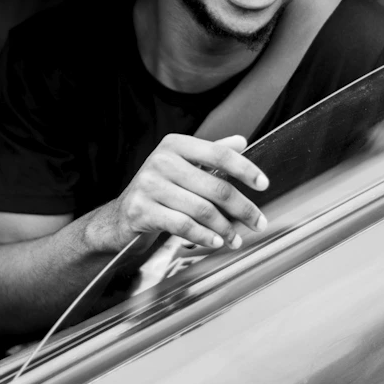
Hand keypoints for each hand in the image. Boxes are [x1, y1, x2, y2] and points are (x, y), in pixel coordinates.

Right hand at [86, 134, 268, 253]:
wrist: (120, 217)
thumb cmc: (159, 190)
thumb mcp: (183, 166)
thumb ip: (210, 153)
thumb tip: (242, 141)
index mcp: (175, 144)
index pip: (219, 154)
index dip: (245, 169)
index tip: (264, 184)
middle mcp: (161, 161)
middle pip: (216, 186)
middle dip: (243, 208)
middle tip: (258, 222)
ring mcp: (149, 185)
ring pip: (202, 209)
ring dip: (225, 228)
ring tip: (236, 239)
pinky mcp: (141, 210)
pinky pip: (183, 225)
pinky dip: (204, 236)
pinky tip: (216, 242)